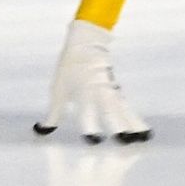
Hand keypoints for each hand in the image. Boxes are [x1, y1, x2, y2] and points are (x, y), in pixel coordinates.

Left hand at [34, 20, 150, 143]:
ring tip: (142, 140)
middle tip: (123, 142)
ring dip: (132, 125)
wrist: (86, 44)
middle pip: (110, 111)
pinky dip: (135, 120)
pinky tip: (143, 131)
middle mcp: (99, 93)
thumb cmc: (69, 68)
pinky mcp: (117, 93)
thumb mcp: (58, 90)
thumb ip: (53, 114)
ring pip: (123, 111)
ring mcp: (110, 92)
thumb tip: (41, 130)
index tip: (93, 141)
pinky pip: (127, 109)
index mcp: (83, 92)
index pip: (87, 112)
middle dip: (116, 126)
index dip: (90, 127)